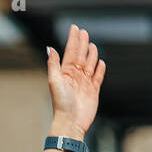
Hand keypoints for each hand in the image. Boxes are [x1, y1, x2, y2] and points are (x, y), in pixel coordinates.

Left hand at [46, 24, 105, 138]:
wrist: (71, 122)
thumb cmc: (61, 104)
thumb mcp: (54, 81)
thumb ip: (53, 64)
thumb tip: (49, 48)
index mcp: (65, 73)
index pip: (70, 52)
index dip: (73, 40)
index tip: (74, 28)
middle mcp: (75, 77)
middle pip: (80, 56)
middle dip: (82, 44)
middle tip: (84, 32)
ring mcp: (85, 84)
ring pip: (90, 65)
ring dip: (91, 55)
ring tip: (92, 45)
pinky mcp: (93, 92)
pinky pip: (97, 78)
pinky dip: (99, 70)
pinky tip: (101, 62)